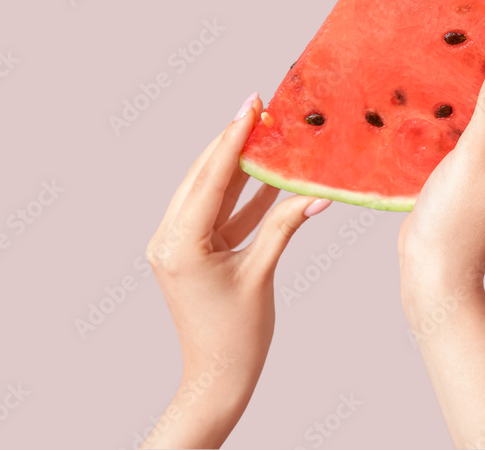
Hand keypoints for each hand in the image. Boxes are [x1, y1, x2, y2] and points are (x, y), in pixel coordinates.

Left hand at [141, 93, 330, 448]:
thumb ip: (284, 226)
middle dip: (232, 143)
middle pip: (204, 178)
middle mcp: (169, 239)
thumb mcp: (261, 273)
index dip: (233, 139)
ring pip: (210, 193)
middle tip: (258, 108)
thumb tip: (315, 192)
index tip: (252, 106)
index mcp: (179, 243)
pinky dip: (241, 197)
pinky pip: (217, 215)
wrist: (217, 378)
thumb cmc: (237, 336)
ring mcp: (177, 245)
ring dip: (238, 166)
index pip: (210, 179)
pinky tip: (266, 174)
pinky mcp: (191, 252)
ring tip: (265, 133)